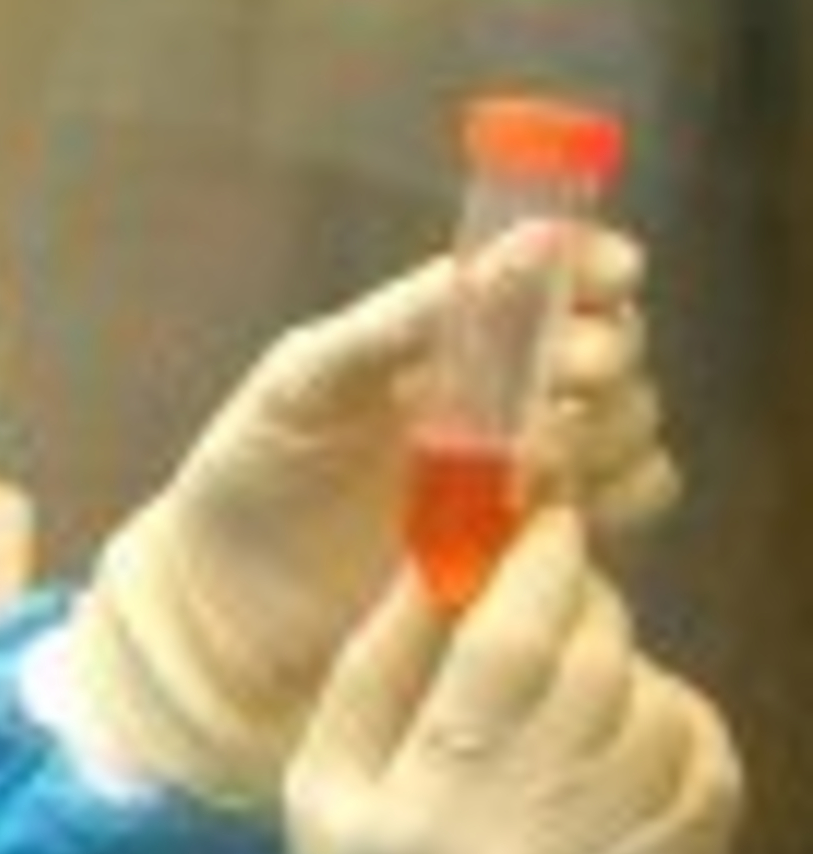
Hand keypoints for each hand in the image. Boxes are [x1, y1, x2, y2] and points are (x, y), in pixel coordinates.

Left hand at [72, 235, 667, 807]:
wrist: (225, 606)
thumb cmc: (250, 474)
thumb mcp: (308, 379)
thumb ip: (403, 317)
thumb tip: (518, 247)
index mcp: (444, 336)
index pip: (551, 278)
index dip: (590, 266)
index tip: (612, 273)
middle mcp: (502, 393)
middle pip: (607, 348)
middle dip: (601, 351)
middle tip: (571, 371)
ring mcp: (528, 468)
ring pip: (629, 421)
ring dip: (610, 424)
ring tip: (533, 458)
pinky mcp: (541, 543)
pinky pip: (629, 501)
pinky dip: (623, 493)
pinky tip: (559, 506)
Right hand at [266, 511, 740, 853]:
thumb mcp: (321, 793)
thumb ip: (373, 672)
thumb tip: (434, 557)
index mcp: (412, 808)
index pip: (501, 650)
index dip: (538, 567)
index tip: (546, 521)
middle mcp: (515, 841)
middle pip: (589, 668)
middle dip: (588, 605)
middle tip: (566, 589)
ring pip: (658, 712)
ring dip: (635, 666)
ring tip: (593, 676)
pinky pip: (709, 776)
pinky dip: (687, 727)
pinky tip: (644, 730)